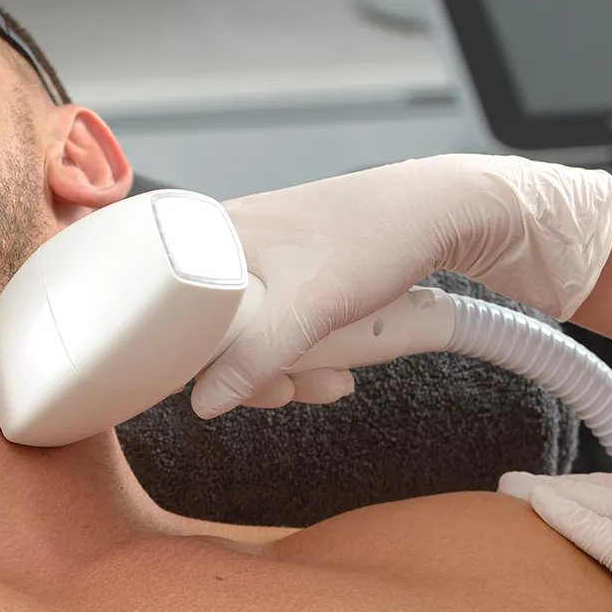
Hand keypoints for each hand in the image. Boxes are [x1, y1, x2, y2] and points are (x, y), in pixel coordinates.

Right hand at [191, 155, 611, 417]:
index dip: (193, 364)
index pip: (168, 316)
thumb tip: (205, 401)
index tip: (226, 389)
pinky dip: (306, 353)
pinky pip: (280, 328)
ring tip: (330, 377)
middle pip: (210, 336)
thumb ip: (253, 356)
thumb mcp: (309, 305)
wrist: (443, 210)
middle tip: (290, 388)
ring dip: (289, 370)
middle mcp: (228, 246)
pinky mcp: (292, 274)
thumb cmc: (374, 233)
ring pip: (251, 339)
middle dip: (255, 375)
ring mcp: (261, 261)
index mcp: (211, 238)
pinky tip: (338, 362)